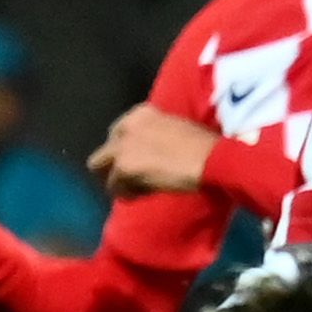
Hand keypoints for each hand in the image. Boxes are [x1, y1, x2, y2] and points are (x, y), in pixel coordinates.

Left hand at [91, 105, 221, 197]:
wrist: (210, 158)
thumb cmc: (205, 145)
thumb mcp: (177, 129)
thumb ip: (158, 134)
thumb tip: (153, 151)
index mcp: (140, 114)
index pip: (118, 132)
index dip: (125, 149)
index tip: (135, 160)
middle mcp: (126, 127)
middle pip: (104, 150)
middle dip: (112, 164)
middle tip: (127, 177)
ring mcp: (123, 147)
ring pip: (100, 168)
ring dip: (115, 179)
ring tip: (131, 189)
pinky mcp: (124, 168)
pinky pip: (115, 186)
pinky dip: (126, 193)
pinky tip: (140, 196)